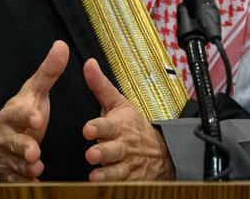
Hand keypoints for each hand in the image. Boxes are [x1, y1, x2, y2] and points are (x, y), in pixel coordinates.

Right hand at [0, 40, 68, 181]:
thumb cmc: (23, 112)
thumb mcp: (34, 91)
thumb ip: (49, 72)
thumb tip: (61, 45)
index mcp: (13, 113)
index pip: (18, 113)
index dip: (26, 116)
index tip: (38, 118)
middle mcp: (7, 135)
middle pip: (12, 141)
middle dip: (22, 147)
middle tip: (34, 152)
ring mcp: (6, 155)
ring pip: (13, 163)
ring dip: (24, 168)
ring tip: (37, 168)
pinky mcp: (9, 172)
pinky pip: (14, 180)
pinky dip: (23, 183)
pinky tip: (37, 185)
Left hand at [82, 57, 175, 181]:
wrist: (162, 151)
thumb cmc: (133, 125)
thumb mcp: (118, 103)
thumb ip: (100, 86)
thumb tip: (88, 64)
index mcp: (119, 125)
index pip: (108, 125)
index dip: (98, 127)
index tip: (87, 129)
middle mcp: (124, 145)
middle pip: (114, 149)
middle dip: (103, 151)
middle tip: (91, 153)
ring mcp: (128, 164)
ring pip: (118, 170)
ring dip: (107, 173)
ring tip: (95, 176)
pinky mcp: (131, 179)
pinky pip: (124, 184)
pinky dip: (115, 186)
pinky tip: (103, 188)